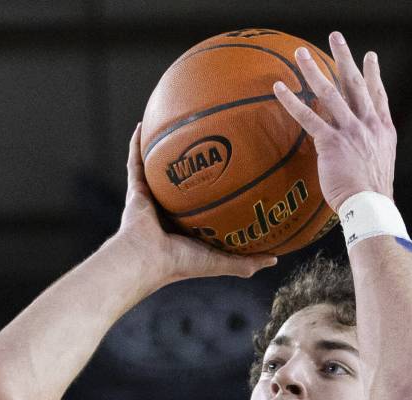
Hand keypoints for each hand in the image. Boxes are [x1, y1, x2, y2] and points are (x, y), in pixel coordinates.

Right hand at [115, 124, 276, 284]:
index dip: (215, 191)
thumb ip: (247, 262)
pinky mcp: (135, 190)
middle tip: (211, 143)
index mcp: (186, 227)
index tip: (233, 175)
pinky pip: (136, 162)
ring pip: (159, 169)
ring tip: (176, 126)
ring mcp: (151, 199)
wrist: (148, 259)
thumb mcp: (221, 262)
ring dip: (165, 149)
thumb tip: (275, 257)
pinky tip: (144, 124)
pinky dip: (137, 144)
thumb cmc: (182, 263)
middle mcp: (168, 211)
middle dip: (194, 165)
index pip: (203, 206)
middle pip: (183, 183)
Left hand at [273, 31, 395, 211]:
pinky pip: (307, 116)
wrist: (370, 205)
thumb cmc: (372, 195)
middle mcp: (368, 125)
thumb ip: (371, 153)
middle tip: (335, 38)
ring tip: (301, 53)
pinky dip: (292, 101)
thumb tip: (359, 156)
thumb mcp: (380, 167)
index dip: (373, 74)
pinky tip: (279, 87)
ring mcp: (350, 131)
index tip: (370, 57)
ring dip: (313, 70)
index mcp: (383, 131)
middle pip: (354, 83)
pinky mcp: (331, 142)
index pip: (378, 96)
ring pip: (329, 92)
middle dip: (344, 57)